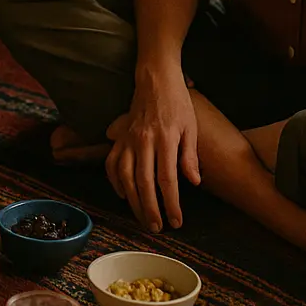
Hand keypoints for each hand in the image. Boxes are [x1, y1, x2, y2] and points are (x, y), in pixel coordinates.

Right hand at [105, 71, 199, 230]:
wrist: (155, 77)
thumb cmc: (177, 102)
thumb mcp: (191, 126)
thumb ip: (190, 155)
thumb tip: (194, 182)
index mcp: (164, 139)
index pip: (167, 179)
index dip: (171, 203)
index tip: (176, 221)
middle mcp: (143, 141)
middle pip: (144, 183)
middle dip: (150, 209)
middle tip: (157, 227)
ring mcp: (128, 138)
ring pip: (125, 176)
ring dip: (132, 201)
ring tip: (142, 217)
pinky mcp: (120, 136)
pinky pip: (111, 162)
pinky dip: (114, 180)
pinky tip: (122, 194)